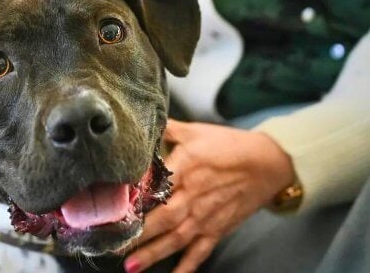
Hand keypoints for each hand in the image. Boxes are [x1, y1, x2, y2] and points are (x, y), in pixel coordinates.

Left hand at [123, 119, 294, 272]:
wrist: (269, 163)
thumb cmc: (229, 145)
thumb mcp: (194, 131)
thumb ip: (165, 129)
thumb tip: (139, 123)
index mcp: (186, 168)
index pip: (156, 186)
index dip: (135, 199)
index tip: (113, 209)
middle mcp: (194, 196)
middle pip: (163, 219)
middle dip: (138, 235)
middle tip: (114, 245)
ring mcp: (206, 216)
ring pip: (176, 239)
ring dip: (154, 254)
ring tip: (131, 266)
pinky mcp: (217, 228)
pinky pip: (200, 251)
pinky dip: (187, 266)